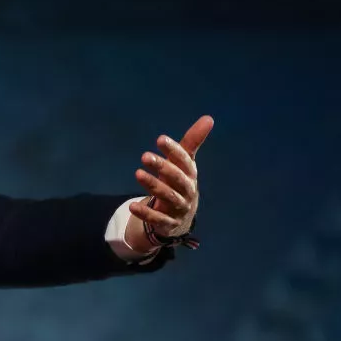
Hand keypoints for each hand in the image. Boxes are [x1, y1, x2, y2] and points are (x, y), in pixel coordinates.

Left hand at [125, 115, 213, 251]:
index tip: (160, 139)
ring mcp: (179, 208)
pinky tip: (131, 206)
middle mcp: (188, 191)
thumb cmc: (180, 182)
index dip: (174, 150)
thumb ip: (192, 141)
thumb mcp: (185, 163)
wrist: (182, 217)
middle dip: (163, 167)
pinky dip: (145, 213)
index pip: (185, 161)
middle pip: (177, 179)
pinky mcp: (168, 223)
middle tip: (145, 156)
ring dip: (153, 185)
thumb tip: (209, 118)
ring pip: (168, 197)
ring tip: (137, 174)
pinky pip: (157, 219)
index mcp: (191, 174)